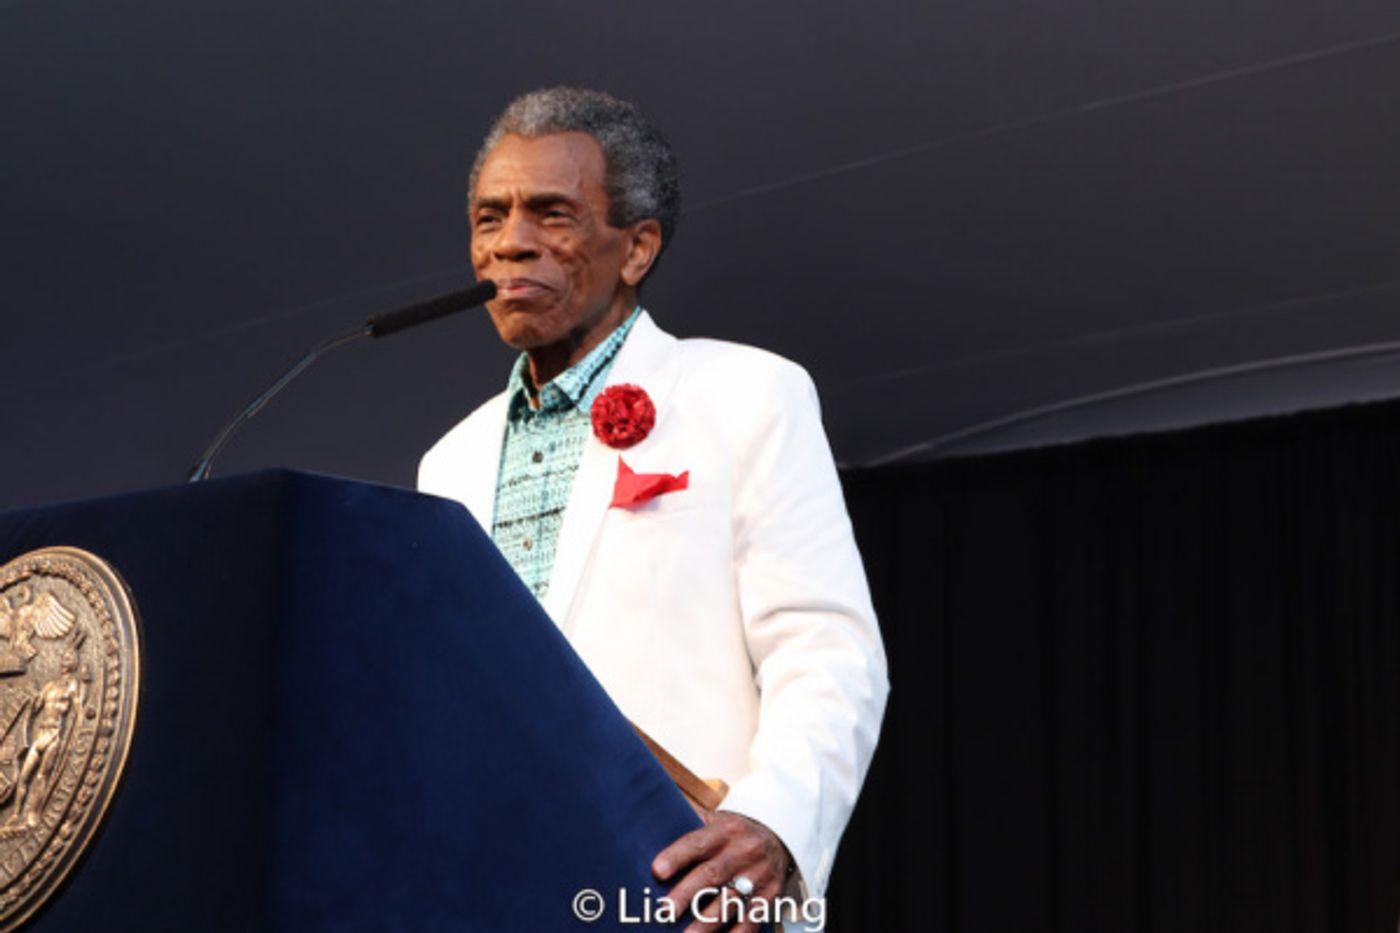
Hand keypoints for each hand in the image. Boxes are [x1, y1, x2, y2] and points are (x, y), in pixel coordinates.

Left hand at [652, 810, 791, 931]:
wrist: (779, 838)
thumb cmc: (734, 834)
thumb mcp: (716, 819)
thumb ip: (688, 820)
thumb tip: (652, 820)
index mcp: (726, 830)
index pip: (698, 843)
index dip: (677, 857)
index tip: (657, 871)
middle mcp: (745, 850)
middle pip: (713, 874)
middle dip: (688, 893)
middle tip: (667, 911)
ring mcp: (760, 874)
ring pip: (731, 901)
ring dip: (708, 921)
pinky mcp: (770, 895)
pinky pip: (753, 918)